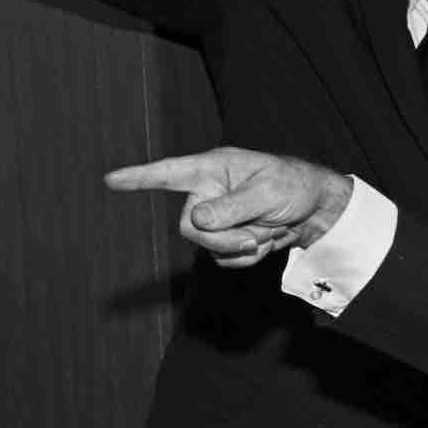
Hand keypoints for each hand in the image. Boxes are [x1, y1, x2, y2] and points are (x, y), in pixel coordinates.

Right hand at [104, 149, 354, 265]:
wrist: (315, 210)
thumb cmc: (293, 186)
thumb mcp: (267, 192)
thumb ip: (231, 206)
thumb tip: (195, 218)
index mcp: (213, 168)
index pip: (169, 172)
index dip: (139, 177)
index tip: (111, 180)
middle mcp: (208, 191)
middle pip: (190, 226)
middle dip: (223, 238)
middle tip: (255, 235)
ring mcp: (217, 217)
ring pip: (208, 247)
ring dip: (241, 247)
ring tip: (267, 230)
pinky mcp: (226, 238)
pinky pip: (223, 258)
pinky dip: (246, 257)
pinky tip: (264, 242)